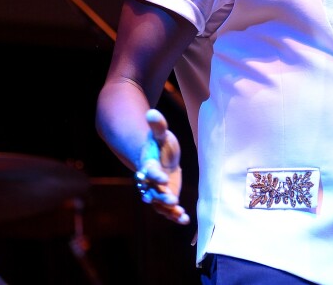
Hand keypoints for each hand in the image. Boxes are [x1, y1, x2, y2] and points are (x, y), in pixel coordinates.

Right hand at [134, 108, 189, 224]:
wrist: (157, 156)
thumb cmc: (159, 143)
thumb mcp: (160, 134)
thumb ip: (157, 125)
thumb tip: (151, 112)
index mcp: (147, 165)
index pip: (149, 171)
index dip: (155, 175)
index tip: (163, 178)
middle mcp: (149, 181)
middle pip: (152, 191)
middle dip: (161, 197)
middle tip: (172, 201)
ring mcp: (156, 190)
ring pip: (159, 203)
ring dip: (168, 210)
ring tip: (179, 214)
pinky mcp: (165, 196)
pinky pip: (167, 209)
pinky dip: (174, 215)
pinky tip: (185, 220)